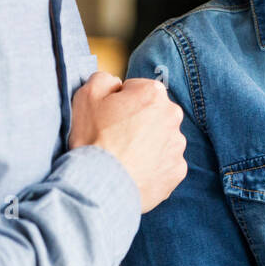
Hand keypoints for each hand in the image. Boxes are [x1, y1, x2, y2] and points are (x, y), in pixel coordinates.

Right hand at [69, 72, 186, 212]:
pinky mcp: (177, 171)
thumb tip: (115, 83)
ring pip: (160, 139)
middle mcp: (172, 116)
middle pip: (152, 113)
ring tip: (123, 158)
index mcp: (153, 93)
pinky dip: (152, 167)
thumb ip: (103, 79)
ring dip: (146, 144)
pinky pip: (164, 164)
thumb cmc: (93, 139)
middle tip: (114, 138)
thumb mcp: (87, 96)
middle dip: (137, 121)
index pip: (136, 90)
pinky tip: (133, 172)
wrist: (99, 186)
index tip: (108, 117)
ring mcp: (177, 145)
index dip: (118, 102)